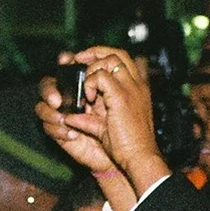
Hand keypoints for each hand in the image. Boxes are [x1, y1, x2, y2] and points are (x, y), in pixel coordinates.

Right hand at [37, 58, 118, 174]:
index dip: (65, 60)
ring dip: (49, 112)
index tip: (66, 62)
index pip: (69, 66)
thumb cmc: (125, 126)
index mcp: (88, 83)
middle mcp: (73, 96)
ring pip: (42, 105)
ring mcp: (65, 114)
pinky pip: (48, 127)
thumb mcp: (121, 97)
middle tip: (57, 101)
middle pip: (49, 83)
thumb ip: (106, 79)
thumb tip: (92, 70)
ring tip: (64, 121)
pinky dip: (58, 130)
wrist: (123, 155)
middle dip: (50, 90)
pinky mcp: (61, 132)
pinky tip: (73, 135)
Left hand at [74, 46, 168, 191]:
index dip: (101, 56)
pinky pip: (102, 76)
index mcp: (137, 89)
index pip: (122, 59)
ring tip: (86, 88)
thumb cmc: (127, 146)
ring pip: (110, 59)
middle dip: (94, 53)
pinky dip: (90, 83)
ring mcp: (131, 88)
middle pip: (117, 53)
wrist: (139, 157)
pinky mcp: (122, 96)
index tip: (85, 64)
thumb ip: (89, 119)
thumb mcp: (106, 128)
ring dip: (92, 69)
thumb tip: (70, 117)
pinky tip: (88, 98)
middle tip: (78, 63)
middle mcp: (137, 85)